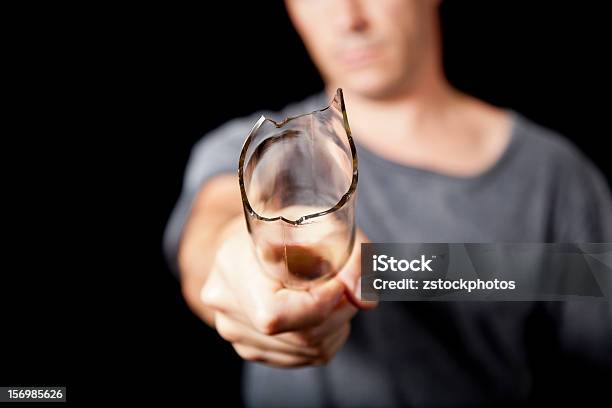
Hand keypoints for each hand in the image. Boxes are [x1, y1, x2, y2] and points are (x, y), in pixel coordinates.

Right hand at [200, 217, 374, 366]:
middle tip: (348, 286)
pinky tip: (319, 311)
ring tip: (333, 294)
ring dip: (335, 326)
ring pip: (309, 351)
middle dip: (340, 312)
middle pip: (302, 336)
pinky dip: (325, 337)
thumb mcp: (324, 221)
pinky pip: (304, 358)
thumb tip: (365, 301)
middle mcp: (227, 305)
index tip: (341, 281)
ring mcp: (235, 331)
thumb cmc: (289, 223)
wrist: (254, 239)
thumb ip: (353, 255)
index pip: (278, 315)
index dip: (322, 303)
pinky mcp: (250, 347)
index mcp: (235, 266)